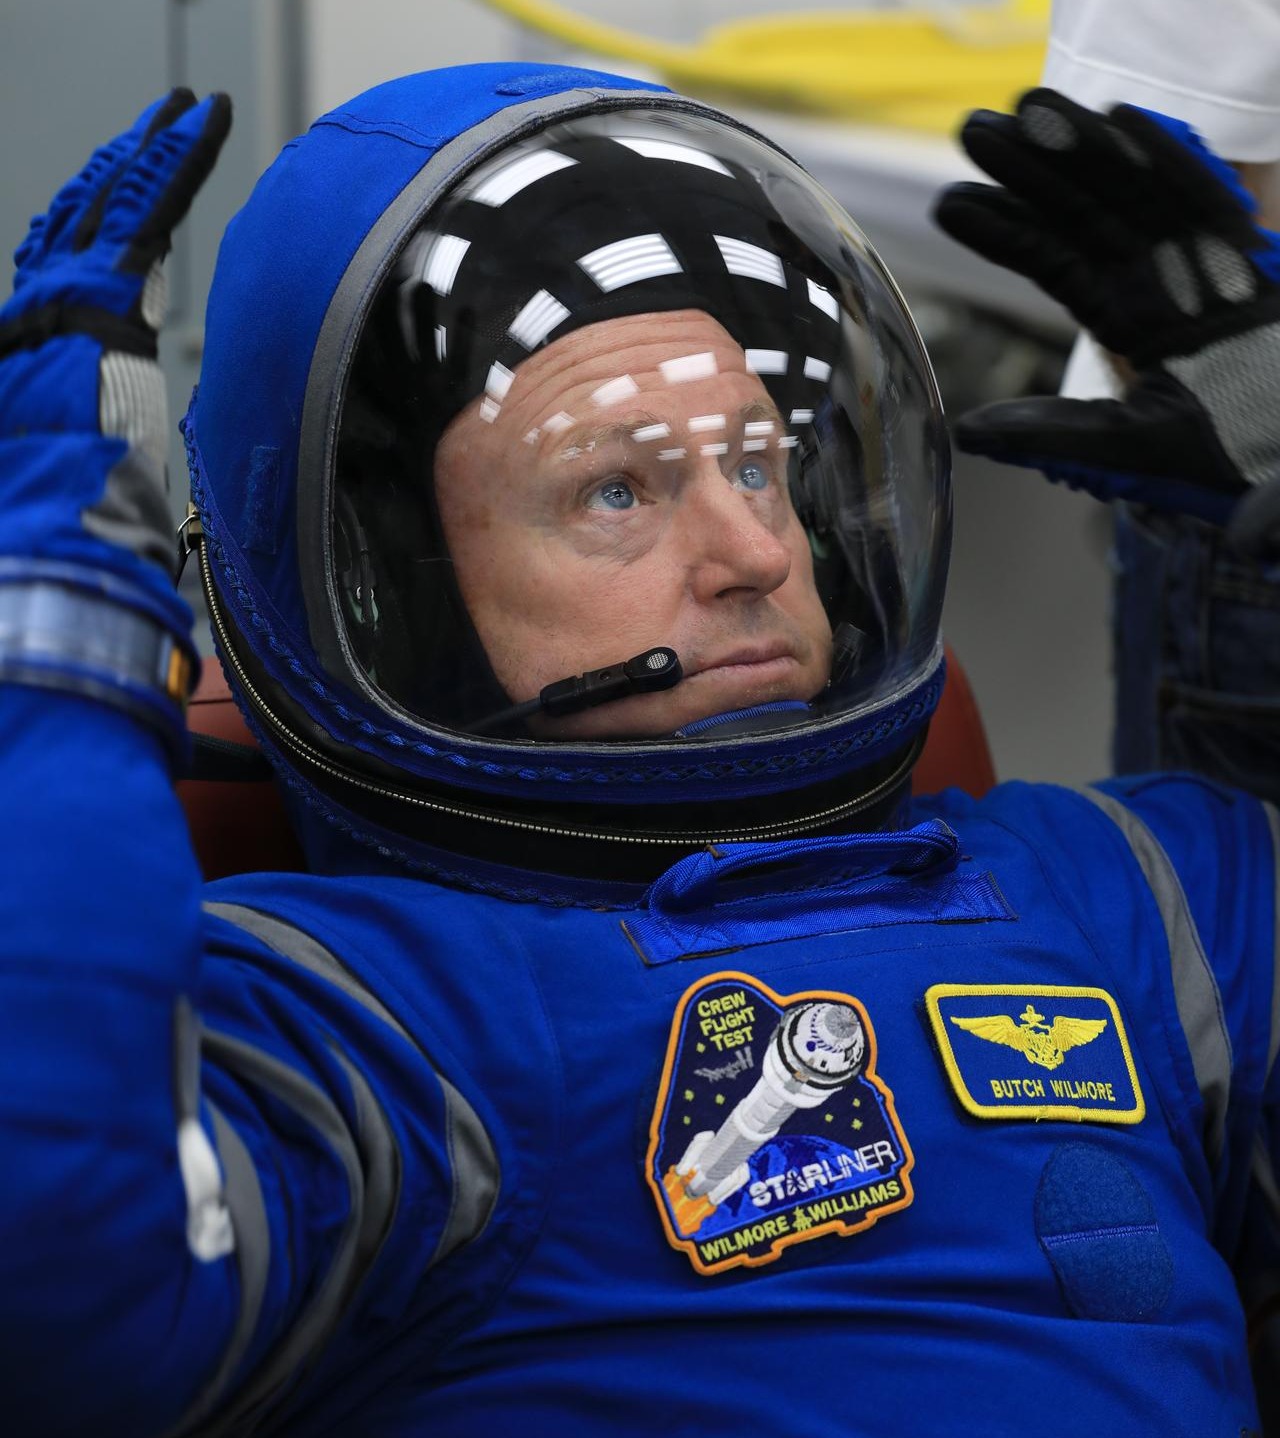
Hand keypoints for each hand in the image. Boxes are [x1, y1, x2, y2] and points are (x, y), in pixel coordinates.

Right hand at [0, 88, 230, 577]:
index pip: (65, 251)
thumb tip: (125, 437)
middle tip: (156, 123)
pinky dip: (179, 159)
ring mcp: (76, 280)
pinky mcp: (113, 279)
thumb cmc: (63, 486)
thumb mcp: (84, 441)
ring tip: (185, 110)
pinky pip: (154, 202)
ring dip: (154, 145)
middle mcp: (49, 291)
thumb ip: (99, 412)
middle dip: (123, 160)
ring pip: (121, 191)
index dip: (90, 211)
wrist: (50, 486)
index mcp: (38, 329)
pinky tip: (200, 122)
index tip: (115, 186)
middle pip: (91, 206)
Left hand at [933, 87, 1279, 557]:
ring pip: (1132, 189)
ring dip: (1082, 146)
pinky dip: (1169, 158)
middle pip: (1083, 210)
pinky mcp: (1246, 254)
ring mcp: (1199, 260)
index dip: (1004, 231)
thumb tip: (966, 433)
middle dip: (1030, 169)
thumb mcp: (1117, 446)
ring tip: (1028, 105)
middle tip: (974, 129)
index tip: (949, 204)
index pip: (1052, 262)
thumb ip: (1047, 434)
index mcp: (1122, 319)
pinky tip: (1122, 122)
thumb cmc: (1213, 453)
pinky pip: (1204, 196)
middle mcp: (1154, 279)